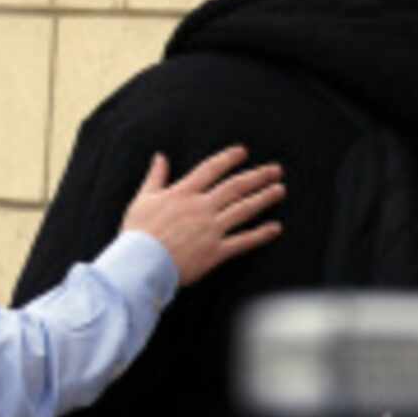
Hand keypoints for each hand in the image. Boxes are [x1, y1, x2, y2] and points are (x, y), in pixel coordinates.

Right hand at [119, 145, 283, 285]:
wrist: (140, 264)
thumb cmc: (138, 233)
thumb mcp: (142, 199)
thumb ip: (155, 177)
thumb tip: (160, 156)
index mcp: (183, 193)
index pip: (211, 169)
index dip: (229, 159)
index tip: (243, 152)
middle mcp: (201, 207)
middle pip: (235, 187)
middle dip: (257, 176)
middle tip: (275, 170)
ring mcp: (211, 229)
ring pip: (244, 209)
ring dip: (264, 198)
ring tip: (280, 190)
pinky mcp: (215, 251)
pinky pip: (243, 241)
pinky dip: (261, 234)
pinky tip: (276, 228)